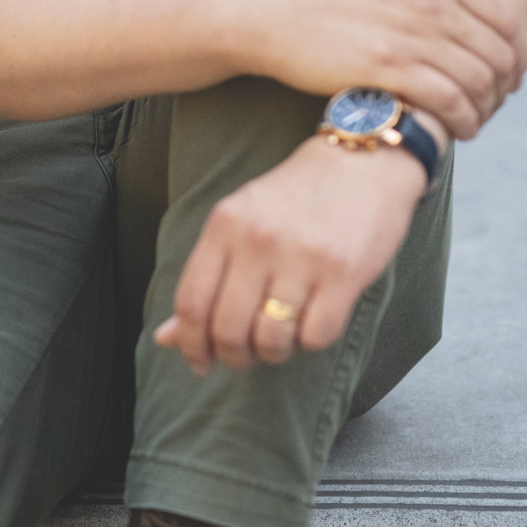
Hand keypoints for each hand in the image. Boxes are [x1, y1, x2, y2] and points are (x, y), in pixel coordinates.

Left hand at [155, 134, 427, 373]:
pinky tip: (314, 318)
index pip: (192, 302)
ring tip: (282, 335)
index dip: (190, 345)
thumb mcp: (241, 220)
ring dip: (274, 352)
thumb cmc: (297, 195)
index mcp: (226, 224)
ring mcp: (301, 257)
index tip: (199, 363)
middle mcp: (258, 240)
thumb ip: (207, 276)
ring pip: (271, 340)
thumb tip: (165, 337)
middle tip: (245, 356)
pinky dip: (312, 340)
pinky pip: (316, 337)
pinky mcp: (343, 274)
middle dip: (234, 357)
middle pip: (228, 329)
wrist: (362, 163)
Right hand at [241, 0, 521, 139]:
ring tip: (473, 121)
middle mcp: (428, 2)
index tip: (505, 73)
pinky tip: (456, 130)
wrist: (274, 12)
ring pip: (476, 82)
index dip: (513, 53)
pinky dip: (461, 121)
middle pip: (496, 55)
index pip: (504, 20)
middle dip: (502, 87)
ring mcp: (408, 35)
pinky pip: (446, 101)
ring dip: (484, 109)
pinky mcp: (386, 68)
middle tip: (492, 103)